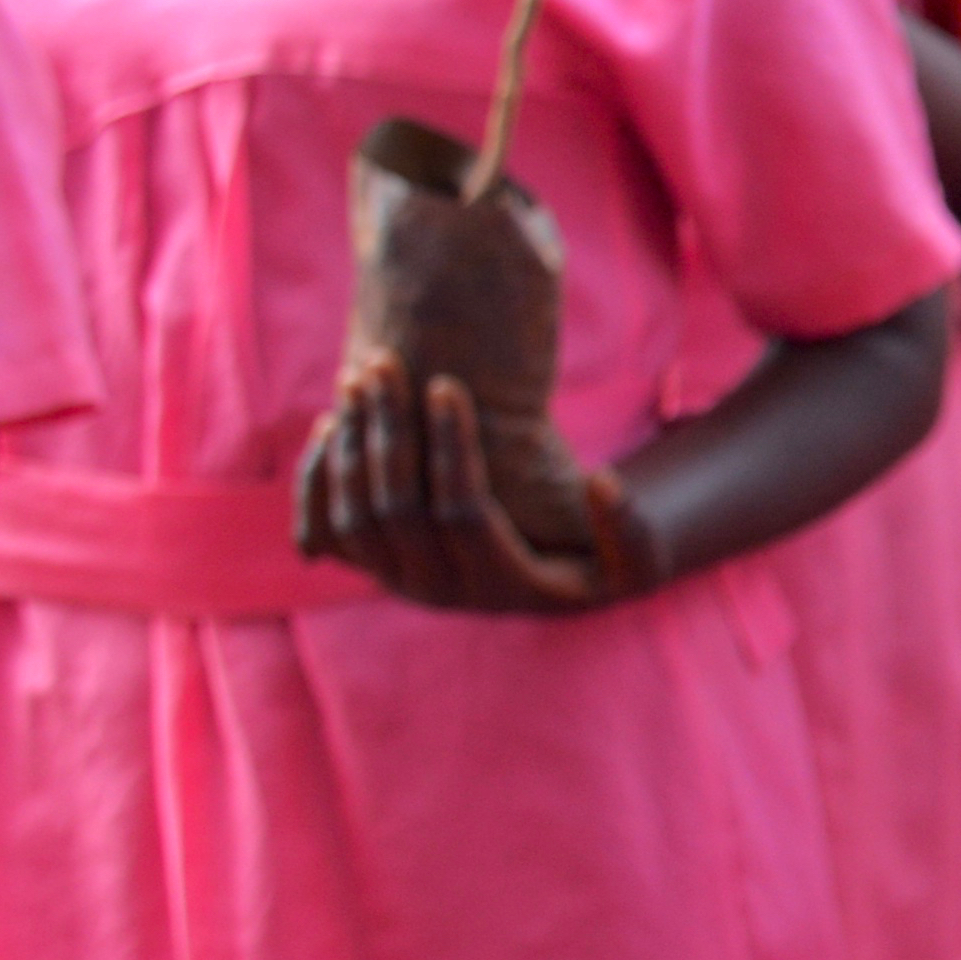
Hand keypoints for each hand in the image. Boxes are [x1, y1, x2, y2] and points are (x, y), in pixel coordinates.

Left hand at [293, 356, 645, 614]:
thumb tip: (601, 483)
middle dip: (387, 431)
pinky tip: (333, 424)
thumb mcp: (638, 557)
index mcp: (501, 587)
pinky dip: (322, 478)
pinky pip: (325, 530)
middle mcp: (441, 594)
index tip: (447, 384)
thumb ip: (631, 529)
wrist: (554, 578)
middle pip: (396, 511)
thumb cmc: (602, 560)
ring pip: (355, 517)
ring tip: (361, 379)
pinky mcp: (373, 568)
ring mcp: (399, 584)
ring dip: (353, 445)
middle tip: (384, 366)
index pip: (462, 511)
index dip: (450, 446)